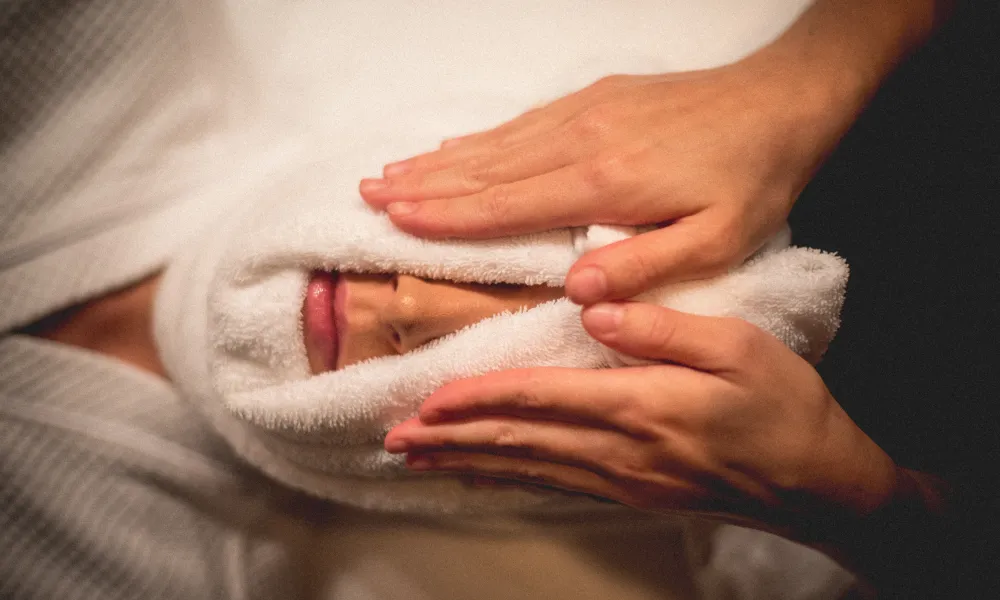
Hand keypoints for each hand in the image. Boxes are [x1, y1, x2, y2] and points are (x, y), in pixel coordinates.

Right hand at [361, 60, 859, 302]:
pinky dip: (478, 139)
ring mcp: (584, 114)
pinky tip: (453, 147)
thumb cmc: (750, 179)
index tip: (393, 221)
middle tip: (364, 195)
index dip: (446, 217)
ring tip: (389, 172)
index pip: (506, 205)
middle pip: (484, 170)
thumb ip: (645, 268)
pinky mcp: (595, 98)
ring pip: (495, 143)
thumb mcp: (716, 240)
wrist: (781, 101)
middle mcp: (581, 143)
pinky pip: (521, 122)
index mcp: (604, 185)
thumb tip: (576, 293)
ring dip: (438, 161)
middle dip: (421, 186)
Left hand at [384, 302, 898, 527]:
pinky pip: (554, 486)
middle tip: (395, 439)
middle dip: (452, 439)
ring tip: (419, 461)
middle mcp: (621, 450)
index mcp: (642, 405)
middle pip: (519, 442)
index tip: (427, 399)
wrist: (817, 481)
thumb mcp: (740, 348)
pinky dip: (508, 481)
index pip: (541, 399)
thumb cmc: (784, 406)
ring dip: (468, 463)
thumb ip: (665, 328)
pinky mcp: (631, 491)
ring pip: (527, 470)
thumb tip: (597, 308)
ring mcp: (623, 478)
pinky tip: (481, 478)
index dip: (480, 400)